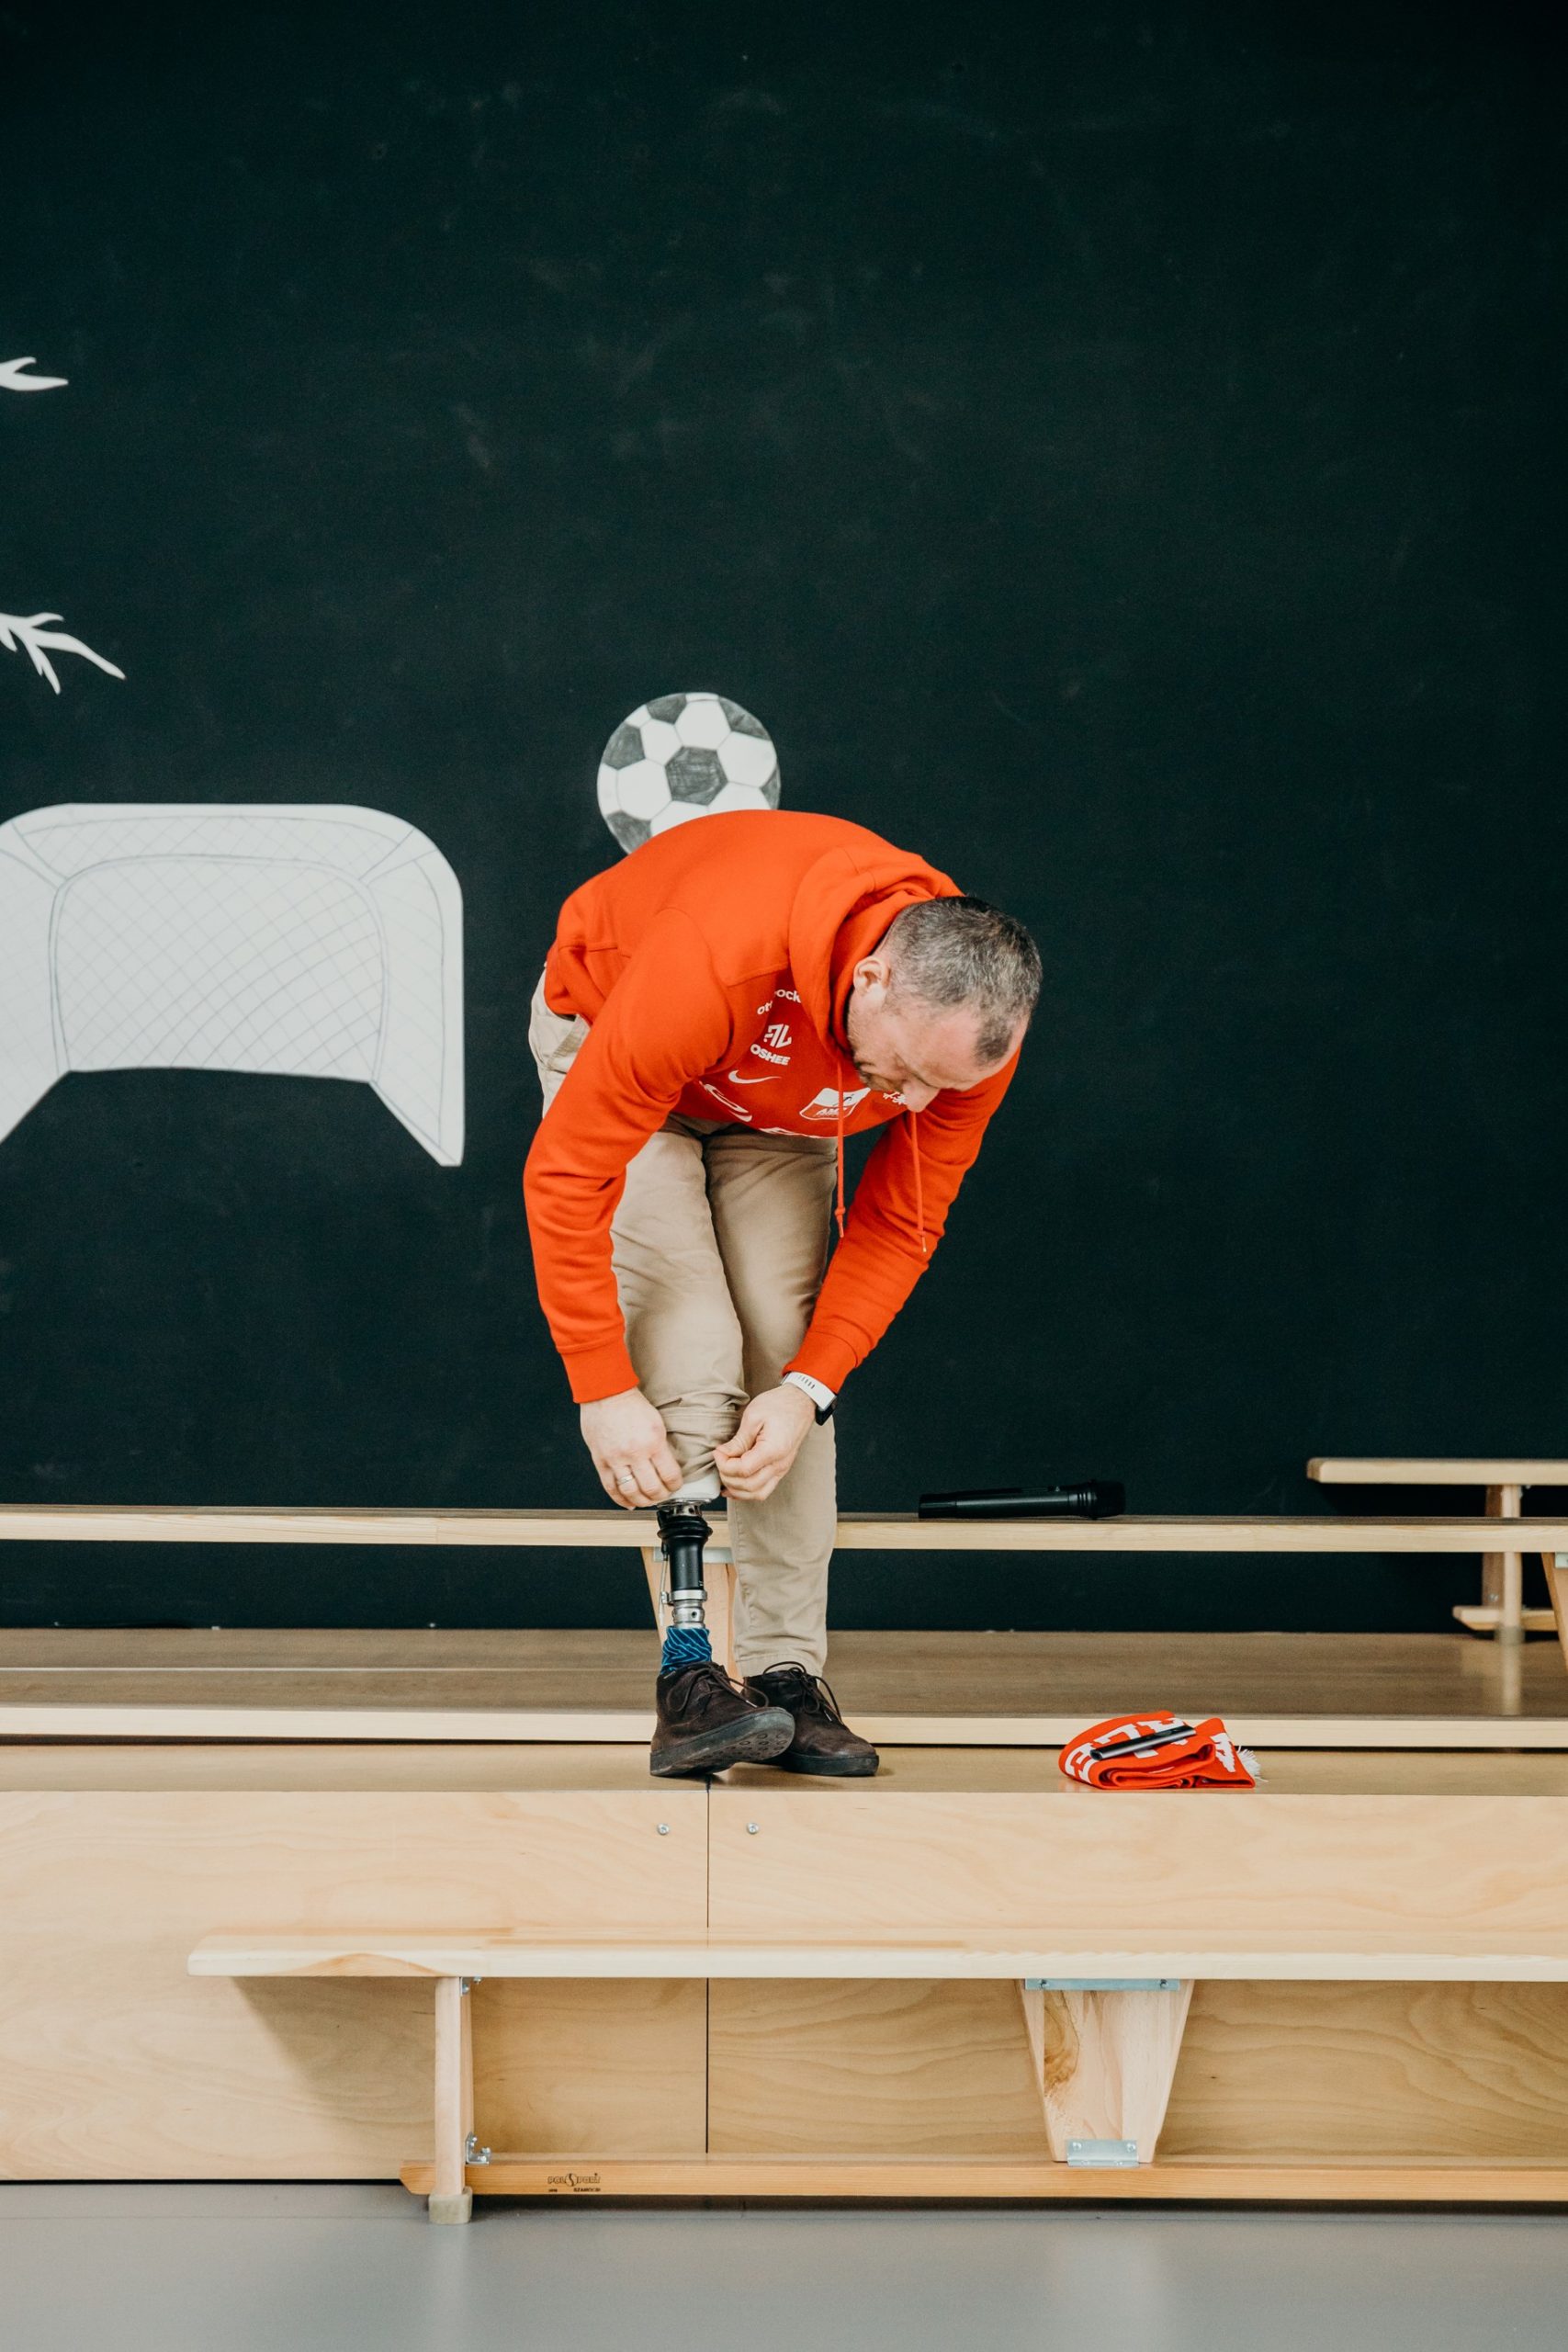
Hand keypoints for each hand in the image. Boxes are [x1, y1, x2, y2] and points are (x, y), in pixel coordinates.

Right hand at [580, 1388, 682, 1508]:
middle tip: (663, 1495)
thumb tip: (664, 1467)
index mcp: (653, 1441)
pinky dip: (620, 1499)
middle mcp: (634, 1453)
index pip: (670, 1474)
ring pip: (631, 1492)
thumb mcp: (656, 1423)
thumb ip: (659, 1446)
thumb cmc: (631, 1403)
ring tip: (647, 1500)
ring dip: (642, 1501)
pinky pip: (610, 1487)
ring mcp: (615, 1458)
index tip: (676, 1486)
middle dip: (661, 1496)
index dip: (675, 1485)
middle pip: (651, 1488)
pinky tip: (628, 1502)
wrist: (606, 1392)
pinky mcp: (600, 1460)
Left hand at [713, 1384, 816, 1502]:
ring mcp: (782, 1469)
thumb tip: (723, 1454)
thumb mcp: (754, 1416)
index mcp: (773, 1450)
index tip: (719, 1452)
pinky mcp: (780, 1469)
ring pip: (757, 1493)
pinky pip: (764, 1489)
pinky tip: (734, 1486)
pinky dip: (747, 1491)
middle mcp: (780, 1464)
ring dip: (737, 1489)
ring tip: (725, 1474)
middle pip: (749, 1486)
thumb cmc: (780, 1405)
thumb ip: (739, 1440)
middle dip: (728, 1477)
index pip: (743, 1470)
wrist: (800, 1403)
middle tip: (720, 1460)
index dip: (725, 1464)